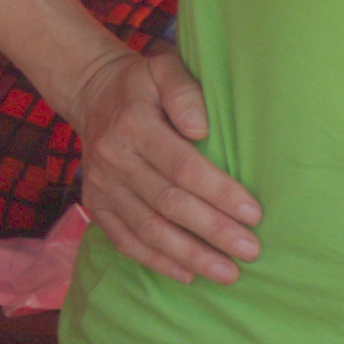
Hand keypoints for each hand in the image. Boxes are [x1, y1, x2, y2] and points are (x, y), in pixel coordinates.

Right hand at [69, 47, 261, 285]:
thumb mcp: (162, 68)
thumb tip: (200, 128)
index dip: (218, 192)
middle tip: (250, 251)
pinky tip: (188, 275)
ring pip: (148, 229)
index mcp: (133, 124)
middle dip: (212, 231)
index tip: (253, 213)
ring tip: (228, 273)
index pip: (181, 166)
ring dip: (189, 255)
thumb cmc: (142, 84)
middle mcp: (114, 158)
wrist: (90, 93)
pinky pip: (125, 240)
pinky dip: (156, 260)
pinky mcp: (96, 204)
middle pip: (169, 203)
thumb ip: (184, 91)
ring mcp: (102, 186)